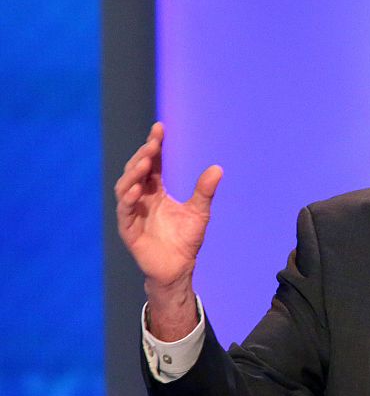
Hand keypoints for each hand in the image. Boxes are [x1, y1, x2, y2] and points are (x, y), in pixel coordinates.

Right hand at [114, 123, 221, 336]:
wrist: (178, 268)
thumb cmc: (185, 239)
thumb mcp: (199, 211)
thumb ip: (204, 190)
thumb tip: (218, 168)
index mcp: (156, 191)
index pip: (153, 163)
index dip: (154, 145)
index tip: (160, 128)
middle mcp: (141, 198)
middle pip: (137, 170)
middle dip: (144, 155)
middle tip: (153, 143)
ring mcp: (132, 212)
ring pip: (126, 187)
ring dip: (133, 173)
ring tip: (145, 161)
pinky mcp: (128, 229)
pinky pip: (125, 211)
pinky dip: (129, 199)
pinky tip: (137, 189)